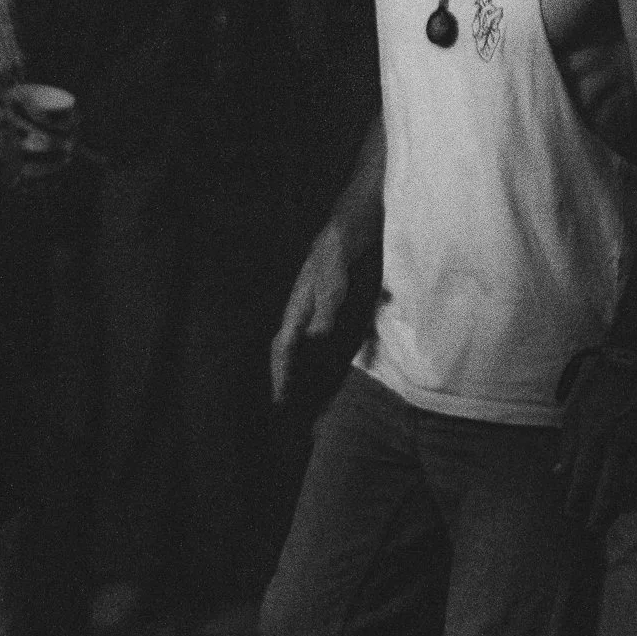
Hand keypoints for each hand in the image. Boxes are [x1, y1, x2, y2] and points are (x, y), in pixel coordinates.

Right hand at [273, 225, 351, 402]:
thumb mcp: (334, 273)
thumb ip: (326, 303)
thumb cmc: (340, 248)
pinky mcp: (341, 310)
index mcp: (299, 305)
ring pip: (310, 349)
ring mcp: (323, 312)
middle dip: (287, 378)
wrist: (356, 228)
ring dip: (309, 372)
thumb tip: (314, 336)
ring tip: (310, 400)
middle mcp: (308, 312)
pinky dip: (336, 359)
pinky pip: (336, 341)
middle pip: (290, 351)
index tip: (280, 399)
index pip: (284, 346)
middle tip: (285, 407)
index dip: (281, 374)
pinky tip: (350, 370)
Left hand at [555, 351, 636, 528]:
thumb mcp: (571, 416)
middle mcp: (614, 444)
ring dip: (619, 505)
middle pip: (608, 488)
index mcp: (591, 437)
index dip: (576, 499)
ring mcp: (635, 445)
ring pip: (630, 485)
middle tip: (592, 529)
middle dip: (600, 512)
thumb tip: (559, 474)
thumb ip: (567, 447)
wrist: (626, 372)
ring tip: (609, 520)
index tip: (570, 514)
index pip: (582, 478)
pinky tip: (629, 502)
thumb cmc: (592, 393)